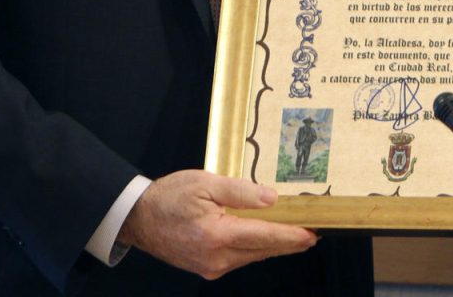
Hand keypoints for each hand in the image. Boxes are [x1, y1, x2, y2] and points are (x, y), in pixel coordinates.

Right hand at [119, 170, 316, 279]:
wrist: (139, 218)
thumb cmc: (169, 197)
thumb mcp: (206, 183)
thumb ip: (241, 191)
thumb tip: (272, 199)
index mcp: (216, 235)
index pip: (265, 236)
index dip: (292, 236)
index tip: (312, 233)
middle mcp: (216, 257)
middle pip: (264, 250)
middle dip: (289, 242)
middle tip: (313, 232)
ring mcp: (211, 267)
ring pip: (253, 256)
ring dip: (273, 245)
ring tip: (294, 233)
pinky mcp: (208, 268)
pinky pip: (240, 258)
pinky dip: (255, 248)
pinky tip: (265, 237)